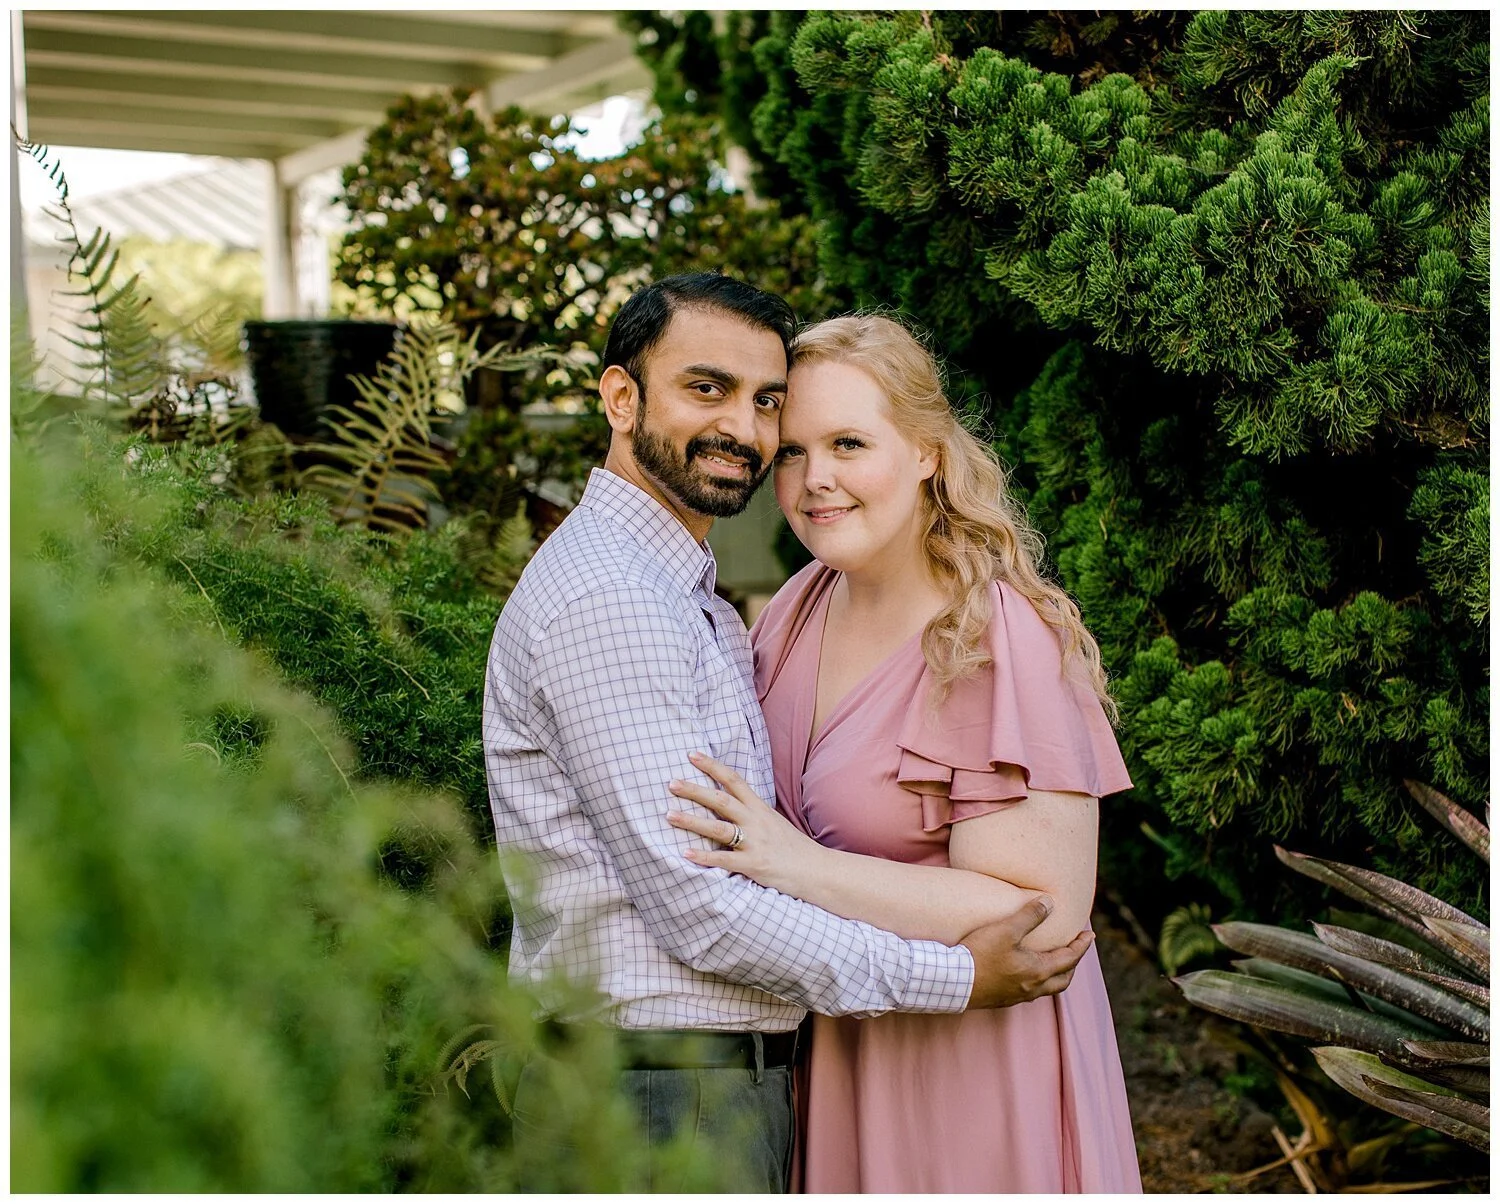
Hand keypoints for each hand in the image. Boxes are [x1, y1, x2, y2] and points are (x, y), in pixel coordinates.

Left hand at [666, 751, 825, 894]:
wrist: (818, 870)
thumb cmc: (794, 848)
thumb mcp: (774, 823)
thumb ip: (753, 813)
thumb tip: (730, 805)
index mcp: (760, 808)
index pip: (734, 780)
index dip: (712, 766)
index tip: (691, 754)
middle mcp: (756, 821)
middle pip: (721, 800)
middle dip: (694, 790)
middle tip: (671, 782)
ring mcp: (755, 842)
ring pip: (719, 828)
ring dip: (692, 821)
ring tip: (669, 815)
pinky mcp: (754, 864)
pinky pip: (725, 859)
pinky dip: (704, 857)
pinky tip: (686, 853)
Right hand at [960, 896, 1092, 1008]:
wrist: (953, 982)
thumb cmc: (980, 954)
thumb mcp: (1006, 929)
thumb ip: (1030, 915)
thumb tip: (1049, 902)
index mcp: (1038, 971)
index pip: (1070, 958)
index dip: (1081, 945)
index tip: (1090, 935)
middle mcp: (1032, 987)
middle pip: (1063, 979)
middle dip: (1072, 964)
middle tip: (1075, 950)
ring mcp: (1018, 996)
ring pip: (1047, 988)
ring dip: (1056, 974)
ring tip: (1053, 961)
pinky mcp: (1003, 1000)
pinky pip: (1030, 992)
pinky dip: (1038, 981)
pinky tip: (1026, 973)